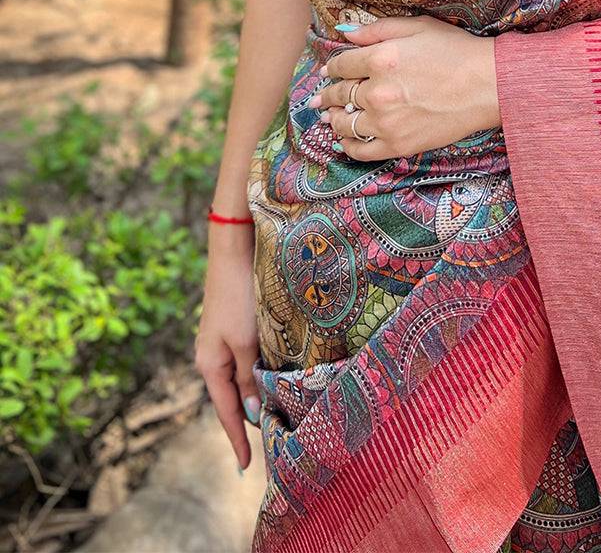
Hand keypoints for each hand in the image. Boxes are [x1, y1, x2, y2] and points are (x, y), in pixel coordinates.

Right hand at [194, 227, 260, 471]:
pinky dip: (255, 377)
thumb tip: (252, 414)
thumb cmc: (240, 295)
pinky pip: (243, 363)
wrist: (234, 250)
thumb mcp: (247, 341)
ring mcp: (220, 342)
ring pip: (240, 380)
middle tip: (270, 445)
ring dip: (254, 397)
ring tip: (273, 419)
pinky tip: (269, 380)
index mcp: (210, 365)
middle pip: (232, 398)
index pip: (227, 412)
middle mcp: (212, 357)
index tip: (247, 468)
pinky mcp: (231, 328)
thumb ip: (249, 377)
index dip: (238, 440)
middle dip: (248, 422)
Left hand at [310, 15, 500, 161]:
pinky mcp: (398, 144)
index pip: (341, 64)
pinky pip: (360, 150)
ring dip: (333, 119)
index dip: (332, 66)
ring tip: (329, 117)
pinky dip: (348, 145)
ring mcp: (386, 122)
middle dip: (328, 93)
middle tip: (321, 96)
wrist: (488, 85)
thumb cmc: (456, 50)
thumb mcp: (417, 27)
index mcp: (380, 59)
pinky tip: (345, 139)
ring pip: (344, 123)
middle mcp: (378, 92)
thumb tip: (344, 33)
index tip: (329, 70)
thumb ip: (377, 29)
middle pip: (339, 94)